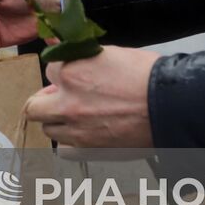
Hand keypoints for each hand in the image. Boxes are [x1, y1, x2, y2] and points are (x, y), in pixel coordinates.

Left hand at [26, 47, 160, 146]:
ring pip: (48, 129)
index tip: (72, 76)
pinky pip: (64, 151)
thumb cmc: (148, 76)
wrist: (170, 106)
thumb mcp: (111, 54)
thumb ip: (82, 58)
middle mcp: (67, 103)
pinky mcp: (89, 150)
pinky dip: (70, 144)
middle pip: (34, 106)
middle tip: (62, 98)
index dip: (62, 73)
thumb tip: (65, 53)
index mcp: (70, 73)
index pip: (48, 71)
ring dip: (58, 121)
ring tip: (78, 117)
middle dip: (46, 100)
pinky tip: (83, 135)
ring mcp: (76, 129)